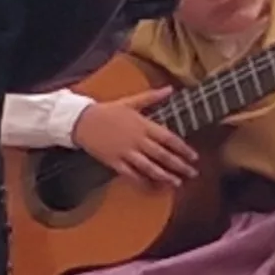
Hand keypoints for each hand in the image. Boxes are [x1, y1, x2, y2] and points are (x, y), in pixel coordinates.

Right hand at [71, 87, 200, 186]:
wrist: (80, 120)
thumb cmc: (107, 110)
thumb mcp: (130, 101)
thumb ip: (151, 97)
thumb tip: (170, 88)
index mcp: (143, 125)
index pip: (169, 139)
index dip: (183, 149)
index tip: (194, 157)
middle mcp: (137, 140)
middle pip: (162, 155)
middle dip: (179, 165)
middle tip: (192, 173)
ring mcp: (125, 152)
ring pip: (149, 166)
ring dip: (164, 175)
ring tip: (176, 182)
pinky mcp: (113, 161)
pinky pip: (130, 173)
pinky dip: (141, 180)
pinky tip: (150, 186)